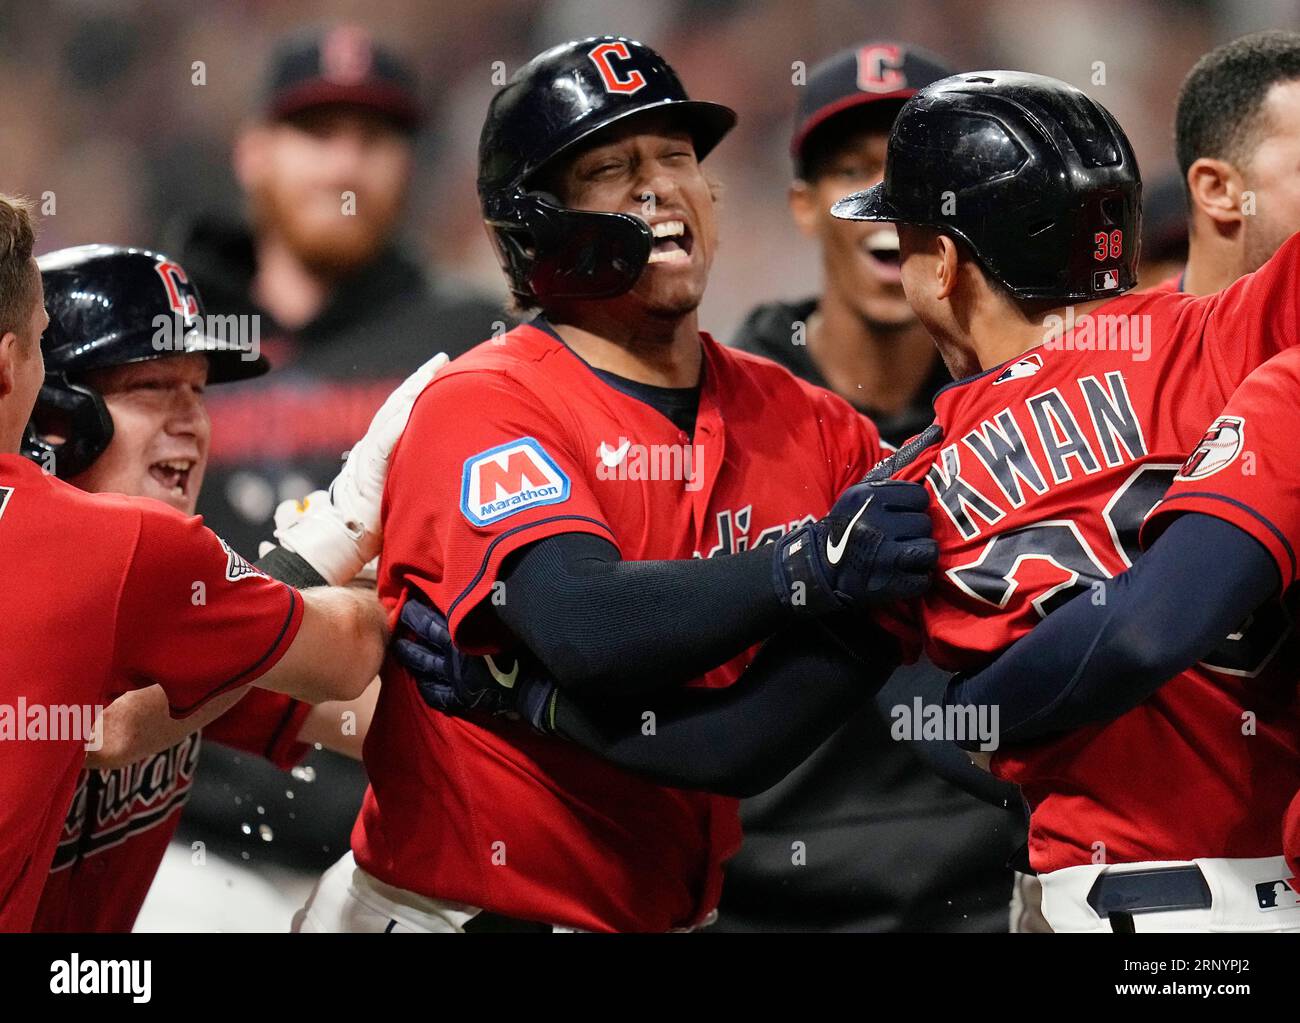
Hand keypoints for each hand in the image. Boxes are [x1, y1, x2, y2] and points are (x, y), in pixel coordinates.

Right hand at [274, 352, 448, 584]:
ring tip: (430, 373)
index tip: (440, 369)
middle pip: (397, 406)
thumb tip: (437, 460)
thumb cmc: (376, 521)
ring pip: (390, 416)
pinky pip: (383, 444)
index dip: (418, 389)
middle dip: (419, 380)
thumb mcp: (400, 489)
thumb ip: (410, 471)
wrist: (346, 540)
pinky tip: (411, 407)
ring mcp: (367, 456)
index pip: (401, 412)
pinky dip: (396, 425)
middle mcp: (371, 447)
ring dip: (410, 393)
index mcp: (380, 449)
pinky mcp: (368, 471)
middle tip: (441, 359)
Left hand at [393, 596, 555, 731]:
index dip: (416, 611)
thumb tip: (480, 589)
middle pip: (422, 643)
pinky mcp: (462, 699)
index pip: (429, 622)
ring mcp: (454, 680)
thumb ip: (486, 609)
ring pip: (424, 668)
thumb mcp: (505, 621)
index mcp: (461, 637)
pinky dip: (427, 689)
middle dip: (408, 631)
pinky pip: (437, 695)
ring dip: (410, 657)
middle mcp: (452, 659)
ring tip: (398, 650)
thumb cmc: (525, 650)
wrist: (535, 687)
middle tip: (394, 620)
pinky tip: (420, 684)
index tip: (407, 600)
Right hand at [773, 479, 936, 614]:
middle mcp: (877, 523)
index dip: (914, 507)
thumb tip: (922, 482)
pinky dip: (917, 579)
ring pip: (930, 550)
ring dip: (921, 556)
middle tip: (900, 539)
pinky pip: (923, 578)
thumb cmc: (841, 532)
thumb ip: (885, 491)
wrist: (817, 571)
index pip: (919, 496)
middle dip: (915, 533)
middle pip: (925, 523)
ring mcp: (885, 555)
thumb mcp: (855, 500)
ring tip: (906, 558)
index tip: (903, 516)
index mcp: (868, 497)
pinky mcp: (890, 583)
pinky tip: (903, 575)